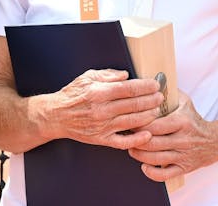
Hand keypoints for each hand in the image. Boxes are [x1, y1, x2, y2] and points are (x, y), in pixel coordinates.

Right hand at [40, 69, 163, 149]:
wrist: (57, 116)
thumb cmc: (73, 95)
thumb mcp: (87, 77)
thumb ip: (108, 75)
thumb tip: (126, 75)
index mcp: (99, 92)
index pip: (129, 89)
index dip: (145, 86)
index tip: (155, 84)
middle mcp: (102, 110)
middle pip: (134, 105)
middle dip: (151, 100)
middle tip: (160, 97)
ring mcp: (103, 126)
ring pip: (132, 122)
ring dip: (148, 116)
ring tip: (157, 111)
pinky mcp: (102, 139)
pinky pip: (123, 141)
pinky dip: (137, 139)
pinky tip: (147, 134)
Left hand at [127, 91, 217, 181]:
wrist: (215, 141)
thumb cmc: (194, 120)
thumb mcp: (185, 102)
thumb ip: (169, 92)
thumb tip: (151, 81)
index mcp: (181, 122)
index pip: (154, 125)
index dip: (139, 124)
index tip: (129, 121)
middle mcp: (183, 140)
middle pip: (152, 143)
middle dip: (135, 140)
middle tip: (126, 135)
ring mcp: (183, 156)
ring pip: (155, 159)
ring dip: (139, 155)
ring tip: (131, 148)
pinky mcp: (184, 168)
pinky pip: (165, 175)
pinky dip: (151, 173)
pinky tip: (144, 165)